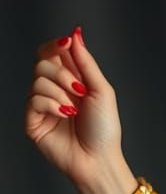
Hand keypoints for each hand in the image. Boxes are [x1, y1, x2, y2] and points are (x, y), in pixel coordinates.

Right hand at [24, 27, 129, 193]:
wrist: (99, 159)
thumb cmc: (104, 128)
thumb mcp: (101, 90)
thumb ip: (86, 63)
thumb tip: (75, 34)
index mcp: (72, 81)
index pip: (54, 53)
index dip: (57, 45)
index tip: (67, 43)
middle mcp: (55, 90)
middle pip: (43, 62)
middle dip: (62, 72)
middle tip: (78, 89)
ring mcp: (42, 105)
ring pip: (38, 80)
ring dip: (60, 92)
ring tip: (74, 110)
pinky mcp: (32, 120)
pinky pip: (33, 99)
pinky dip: (51, 105)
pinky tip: (64, 116)